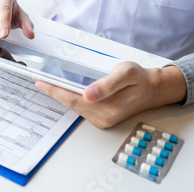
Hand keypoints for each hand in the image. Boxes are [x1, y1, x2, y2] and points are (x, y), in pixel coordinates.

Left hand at [35, 62, 186, 128]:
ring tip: (49, 85)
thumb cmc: (140, 79)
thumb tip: (88, 95)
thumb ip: (106, 84)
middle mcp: (104, 117)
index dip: (55, 90)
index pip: (73, 99)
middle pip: (71, 104)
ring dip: (62, 97)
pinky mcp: (103, 119)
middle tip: (40, 81)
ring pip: (75, 108)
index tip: (41, 82)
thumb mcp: (126, 73)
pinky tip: (66, 92)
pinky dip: (72, 100)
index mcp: (107, 106)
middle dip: (54, 93)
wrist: (153, 89)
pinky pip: (82, 110)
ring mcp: (103, 120)